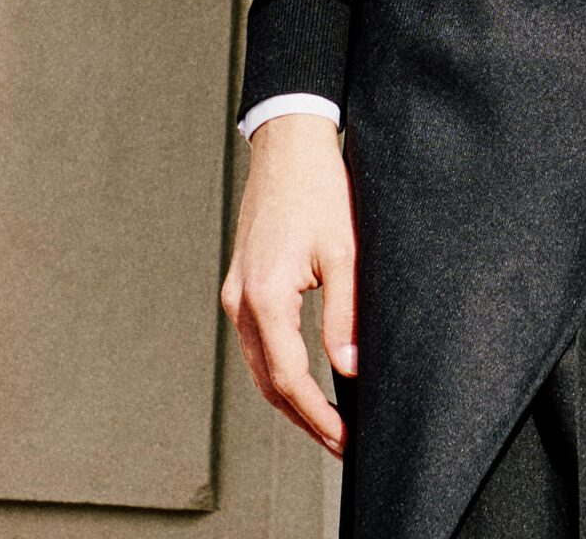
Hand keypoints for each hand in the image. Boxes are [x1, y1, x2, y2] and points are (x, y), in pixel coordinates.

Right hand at [221, 114, 356, 455]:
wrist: (288, 144)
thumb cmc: (318, 188)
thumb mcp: (343, 250)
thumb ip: (344, 314)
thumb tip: (350, 370)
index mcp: (265, 296)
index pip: (290, 378)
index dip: (318, 415)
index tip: (344, 438)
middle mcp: (241, 300)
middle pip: (268, 382)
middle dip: (304, 418)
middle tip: (339, 442)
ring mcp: (236, 293)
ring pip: (259, 366)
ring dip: (289, 398)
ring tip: (325, 420)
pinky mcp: (240, 284)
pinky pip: (257, 341)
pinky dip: (278, 368)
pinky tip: (302, 377)